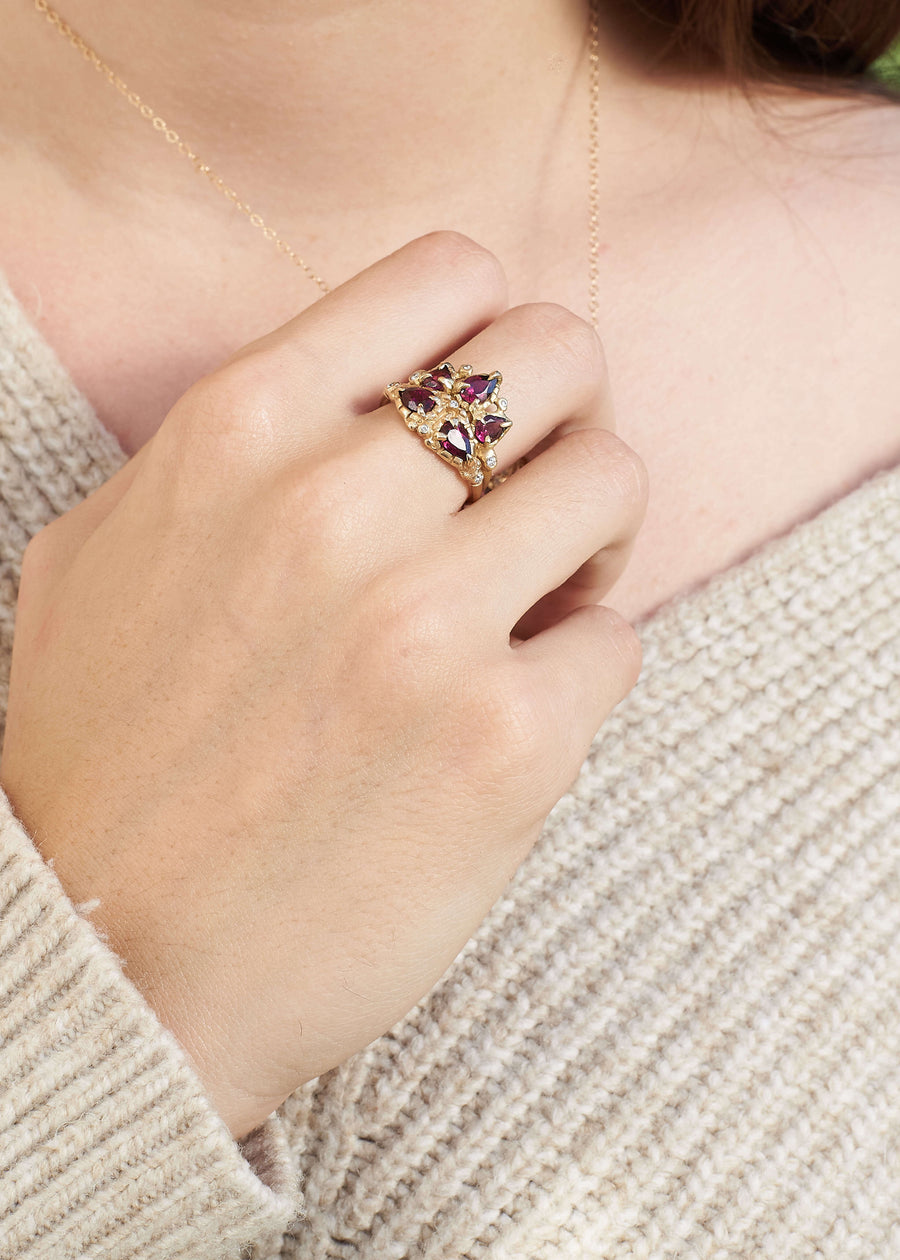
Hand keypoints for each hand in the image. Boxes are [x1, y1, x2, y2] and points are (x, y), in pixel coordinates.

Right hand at [0, 232, 646, 1139]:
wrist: (114, 962)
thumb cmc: (104, 758)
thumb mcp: (105, 553)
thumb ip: (227, 451)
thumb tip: (363, 398)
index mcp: (238, 431)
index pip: (447, 273)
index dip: (489, 327)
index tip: (483, 402)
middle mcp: (335, 506)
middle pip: (558, 357)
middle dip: (565, 414)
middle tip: (535, 494)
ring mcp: (427, 625)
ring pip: (613, 484)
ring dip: (589, 538)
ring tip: (536, 600)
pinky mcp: (505, 745)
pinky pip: (615, 642)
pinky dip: (581, 667)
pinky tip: (516, 708)